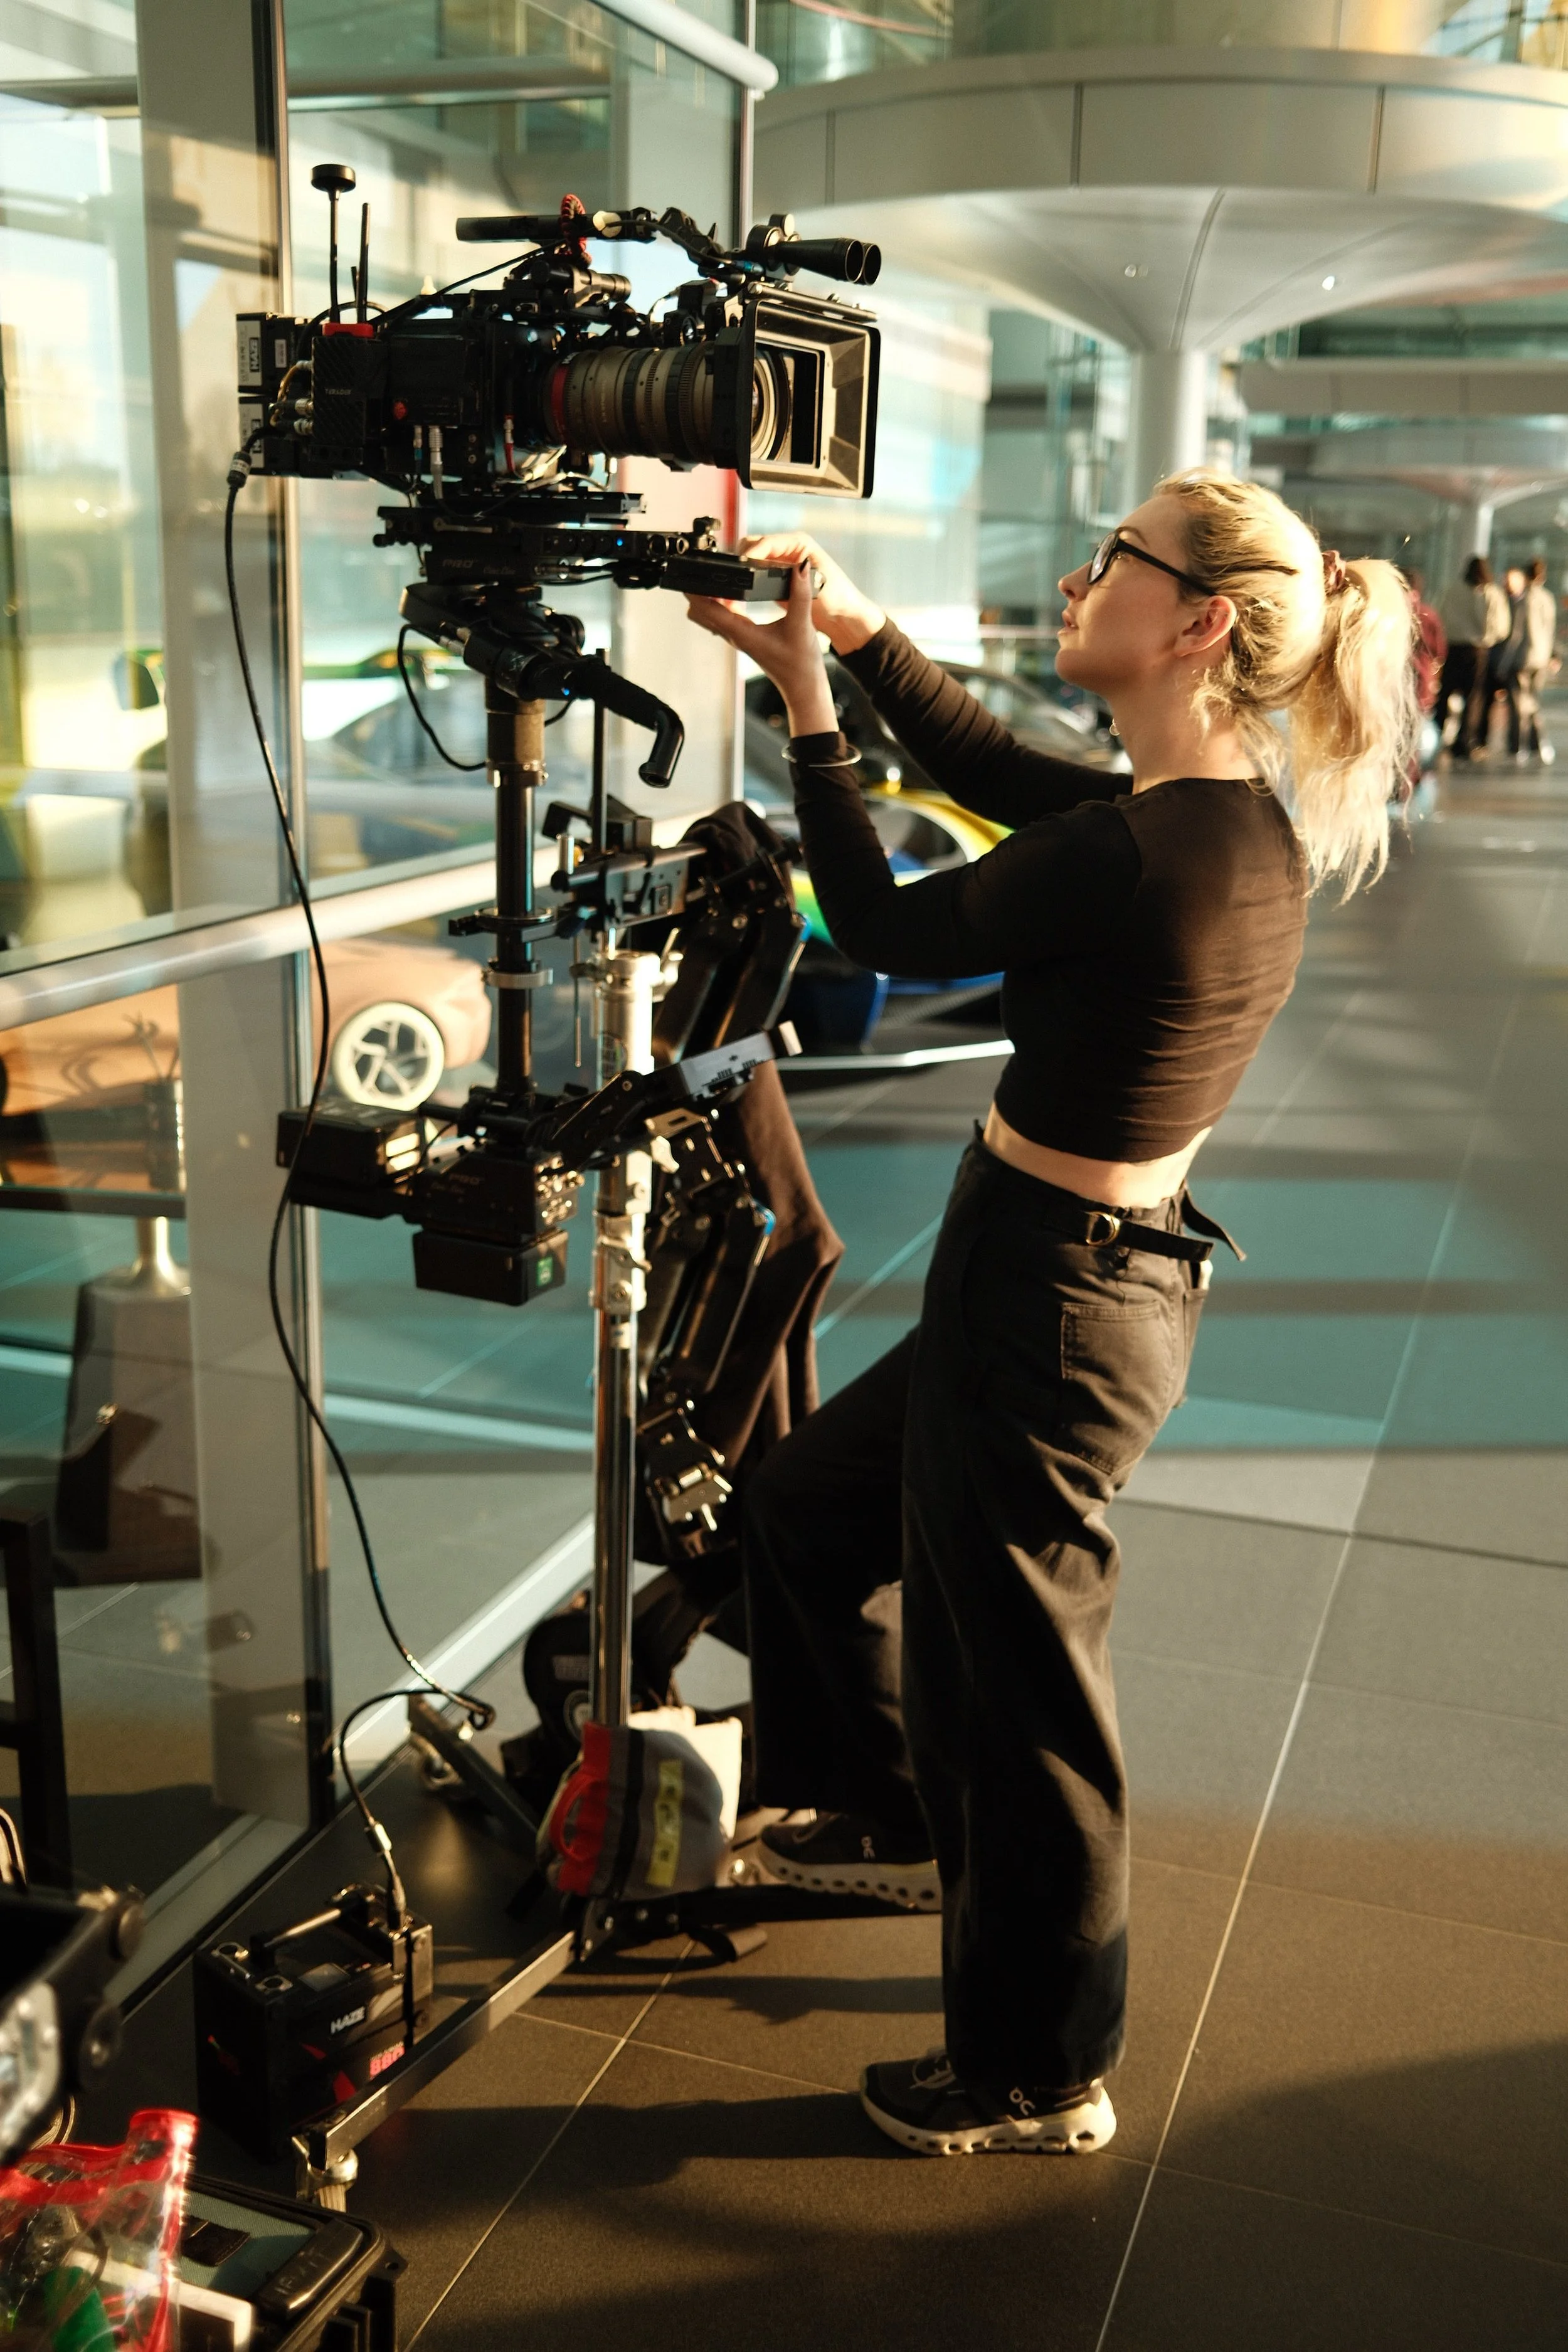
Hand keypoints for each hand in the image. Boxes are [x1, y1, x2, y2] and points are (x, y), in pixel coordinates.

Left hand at [687, 557, 838, 737]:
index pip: (705, 609)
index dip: (694, 589)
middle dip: (696, 591)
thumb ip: (801, 594)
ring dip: (707, 597)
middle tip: (704, 570)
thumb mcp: (802, 625)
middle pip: (699, 613)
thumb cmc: (800, 663)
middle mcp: (734, 636)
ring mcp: (737, 638)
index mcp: (741, 633)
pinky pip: (723, 618)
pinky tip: (736, 592)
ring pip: (709, 616)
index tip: (691, 571)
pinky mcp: (744, 638)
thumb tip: (801, 567)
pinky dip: (721, 604)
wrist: (802, 687)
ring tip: (719, 576)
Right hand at [735, 533, 884, 654]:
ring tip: (733, 585)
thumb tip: (776, 571)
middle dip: (742, 559)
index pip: (768, 541)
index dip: (752, 552)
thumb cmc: (838, 598)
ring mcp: (780, 563)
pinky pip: (754, 573)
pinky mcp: (775, 578)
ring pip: (751, 558)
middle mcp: (788, 549)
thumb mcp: (814, 585)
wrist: (842, 618)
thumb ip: (795, 578)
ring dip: (742, 570)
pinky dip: (746, 580)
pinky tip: (740, 592)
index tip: (742, 565)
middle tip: (735, 577)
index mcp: (799, 543)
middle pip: (754, 545)